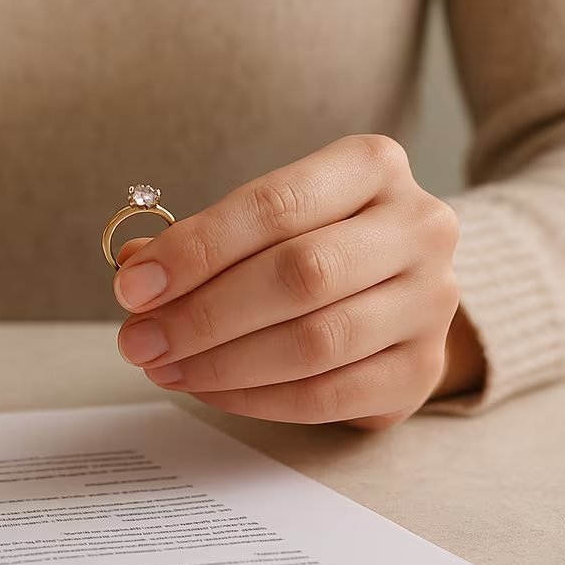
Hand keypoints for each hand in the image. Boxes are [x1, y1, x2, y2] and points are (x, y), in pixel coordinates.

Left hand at [112, 135, 481, 427]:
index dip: (197, 249)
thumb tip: (137, 271)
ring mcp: (430, 302)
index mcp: (373, 166)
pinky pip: (329, 395)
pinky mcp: (422, 370)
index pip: (276, 204)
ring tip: (164, 367)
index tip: (134, 286)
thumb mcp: (266, 221)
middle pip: (300, 274)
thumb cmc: (317, 243)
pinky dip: (256, 398)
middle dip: (204, 314)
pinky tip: (209, 390)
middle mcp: (418, 227)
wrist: (398, 291)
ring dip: (223, 363)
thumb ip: (205, 241)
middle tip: (139, 339)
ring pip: (316, 341)